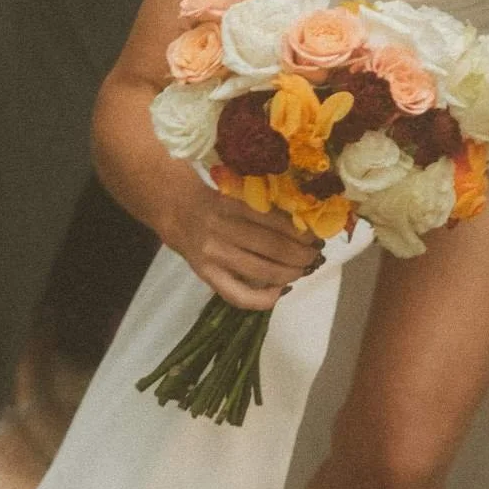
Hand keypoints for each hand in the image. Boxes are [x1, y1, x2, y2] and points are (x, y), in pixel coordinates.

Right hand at [157, 158, 322, 310]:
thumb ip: (261, 203)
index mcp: (231, 204)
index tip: (316, 235)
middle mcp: (222, 229)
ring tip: (303, 270)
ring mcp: (213, 255)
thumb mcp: (235, 189)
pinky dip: (262, 298)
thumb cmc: (211, 195)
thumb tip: (302, 219)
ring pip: (261, 270)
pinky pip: (237, 294)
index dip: (301, 231)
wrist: (172, 207)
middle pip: (272, 247)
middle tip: (315, 255)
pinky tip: (279, 292)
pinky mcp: (206, 274)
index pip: (275, 221)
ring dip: (289, 273)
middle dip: (301, 254)